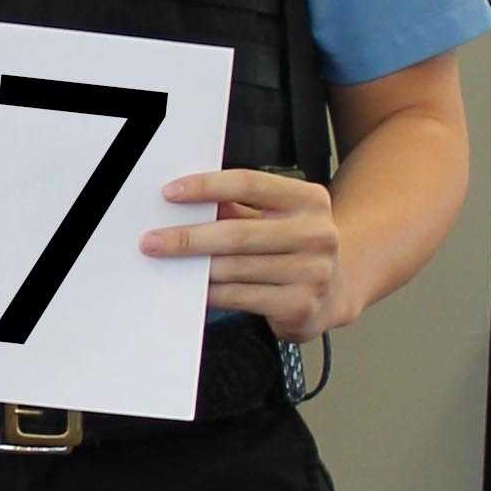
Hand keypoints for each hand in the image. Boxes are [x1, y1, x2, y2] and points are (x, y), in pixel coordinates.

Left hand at [140, 165, 341, 338]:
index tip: (171, 193)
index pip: (250, 184)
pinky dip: (212, 293)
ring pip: (236, 269)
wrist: (338, 289)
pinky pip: (241, 297)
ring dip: (195, 268)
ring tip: (167, 263)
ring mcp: (313, 273)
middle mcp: (317, 234)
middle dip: (188, 238)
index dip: (207, 187)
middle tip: (152, 241)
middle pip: (238, 233)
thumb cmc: (294, 246)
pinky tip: (195, 288)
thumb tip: (186, 203)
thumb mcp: (276, 217)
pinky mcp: (301, 306)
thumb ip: (238, 207)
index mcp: (310, 200)